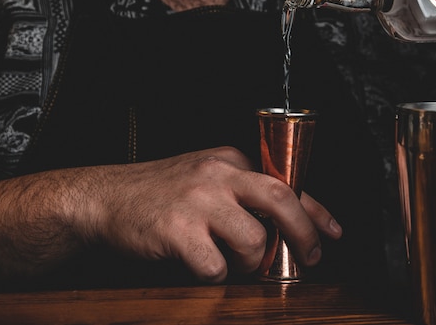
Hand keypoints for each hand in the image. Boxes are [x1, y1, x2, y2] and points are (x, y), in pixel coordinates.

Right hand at [76, 146, 341, 282]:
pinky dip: (214, 274)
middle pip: (280, 198)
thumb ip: (244, 194)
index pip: (286, 182)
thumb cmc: (161, 193)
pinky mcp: (177, 229)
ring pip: (252, 239)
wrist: (105, 198)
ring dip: (250, 261)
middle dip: (304, 231)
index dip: (315, 210)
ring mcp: (197, 200)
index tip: (331, 233)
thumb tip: (288, 224)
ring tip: (231, 260)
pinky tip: (199, 264)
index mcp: (229, 160)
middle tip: (309, 256)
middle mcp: (217, 174)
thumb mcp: (207, 179)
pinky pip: (215, 266)